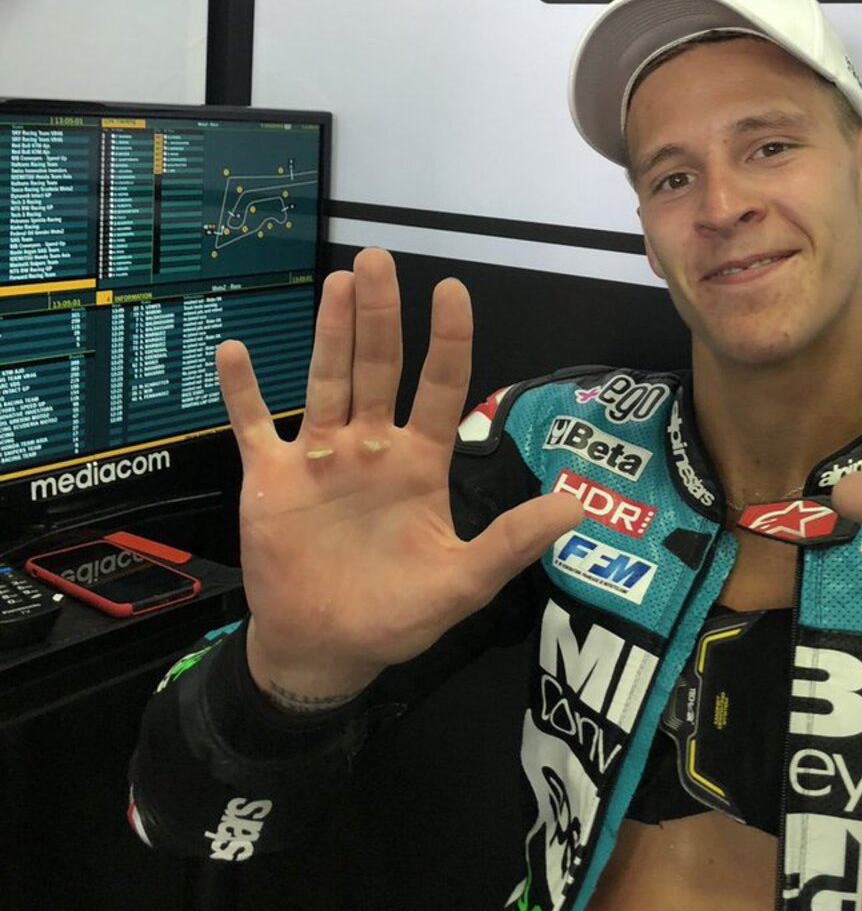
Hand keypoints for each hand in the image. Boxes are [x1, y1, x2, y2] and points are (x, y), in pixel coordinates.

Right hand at [216, 250, 581, 704]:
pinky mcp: (271, 478)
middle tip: (377, 259)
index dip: (448, 340)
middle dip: (380, 315)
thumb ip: (513, 541)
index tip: (453, 290)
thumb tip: (577, 508)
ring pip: (326, 381)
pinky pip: (254, 425)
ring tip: (336, 284)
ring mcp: (319, 457)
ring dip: (329, 333)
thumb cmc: (396, 616)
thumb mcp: (463, 582)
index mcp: (420, 462)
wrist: (325, 651)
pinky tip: (234, 349)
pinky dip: (243, 391)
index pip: (440, 387)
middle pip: (378, 368)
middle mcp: (371, 446)